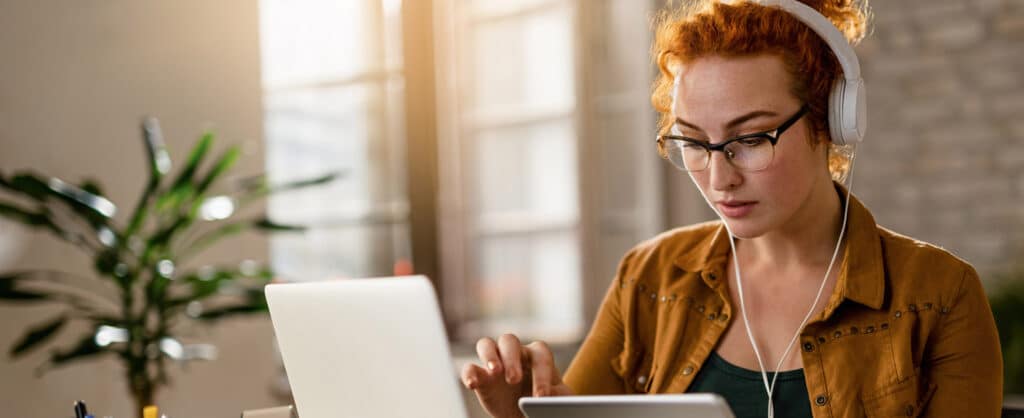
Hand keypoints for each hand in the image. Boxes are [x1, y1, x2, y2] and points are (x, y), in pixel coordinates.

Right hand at [460, 334, 574, 417]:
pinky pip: (470, 367)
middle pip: (509, 341)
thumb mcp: (558, 399)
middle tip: (514, 379)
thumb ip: (558, 396)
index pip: (539, 355)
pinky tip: (472, 385)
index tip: (541, 397)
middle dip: (511, 358)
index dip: (541, 374)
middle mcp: (515, 353)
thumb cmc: (546, 402)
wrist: (527, 413)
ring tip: (494, 372)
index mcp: (537, 355)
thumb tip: (549, 398)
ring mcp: (495, 362)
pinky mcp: (481, 376)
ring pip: (486, 344)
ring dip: (489, 355)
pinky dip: (469, 373)